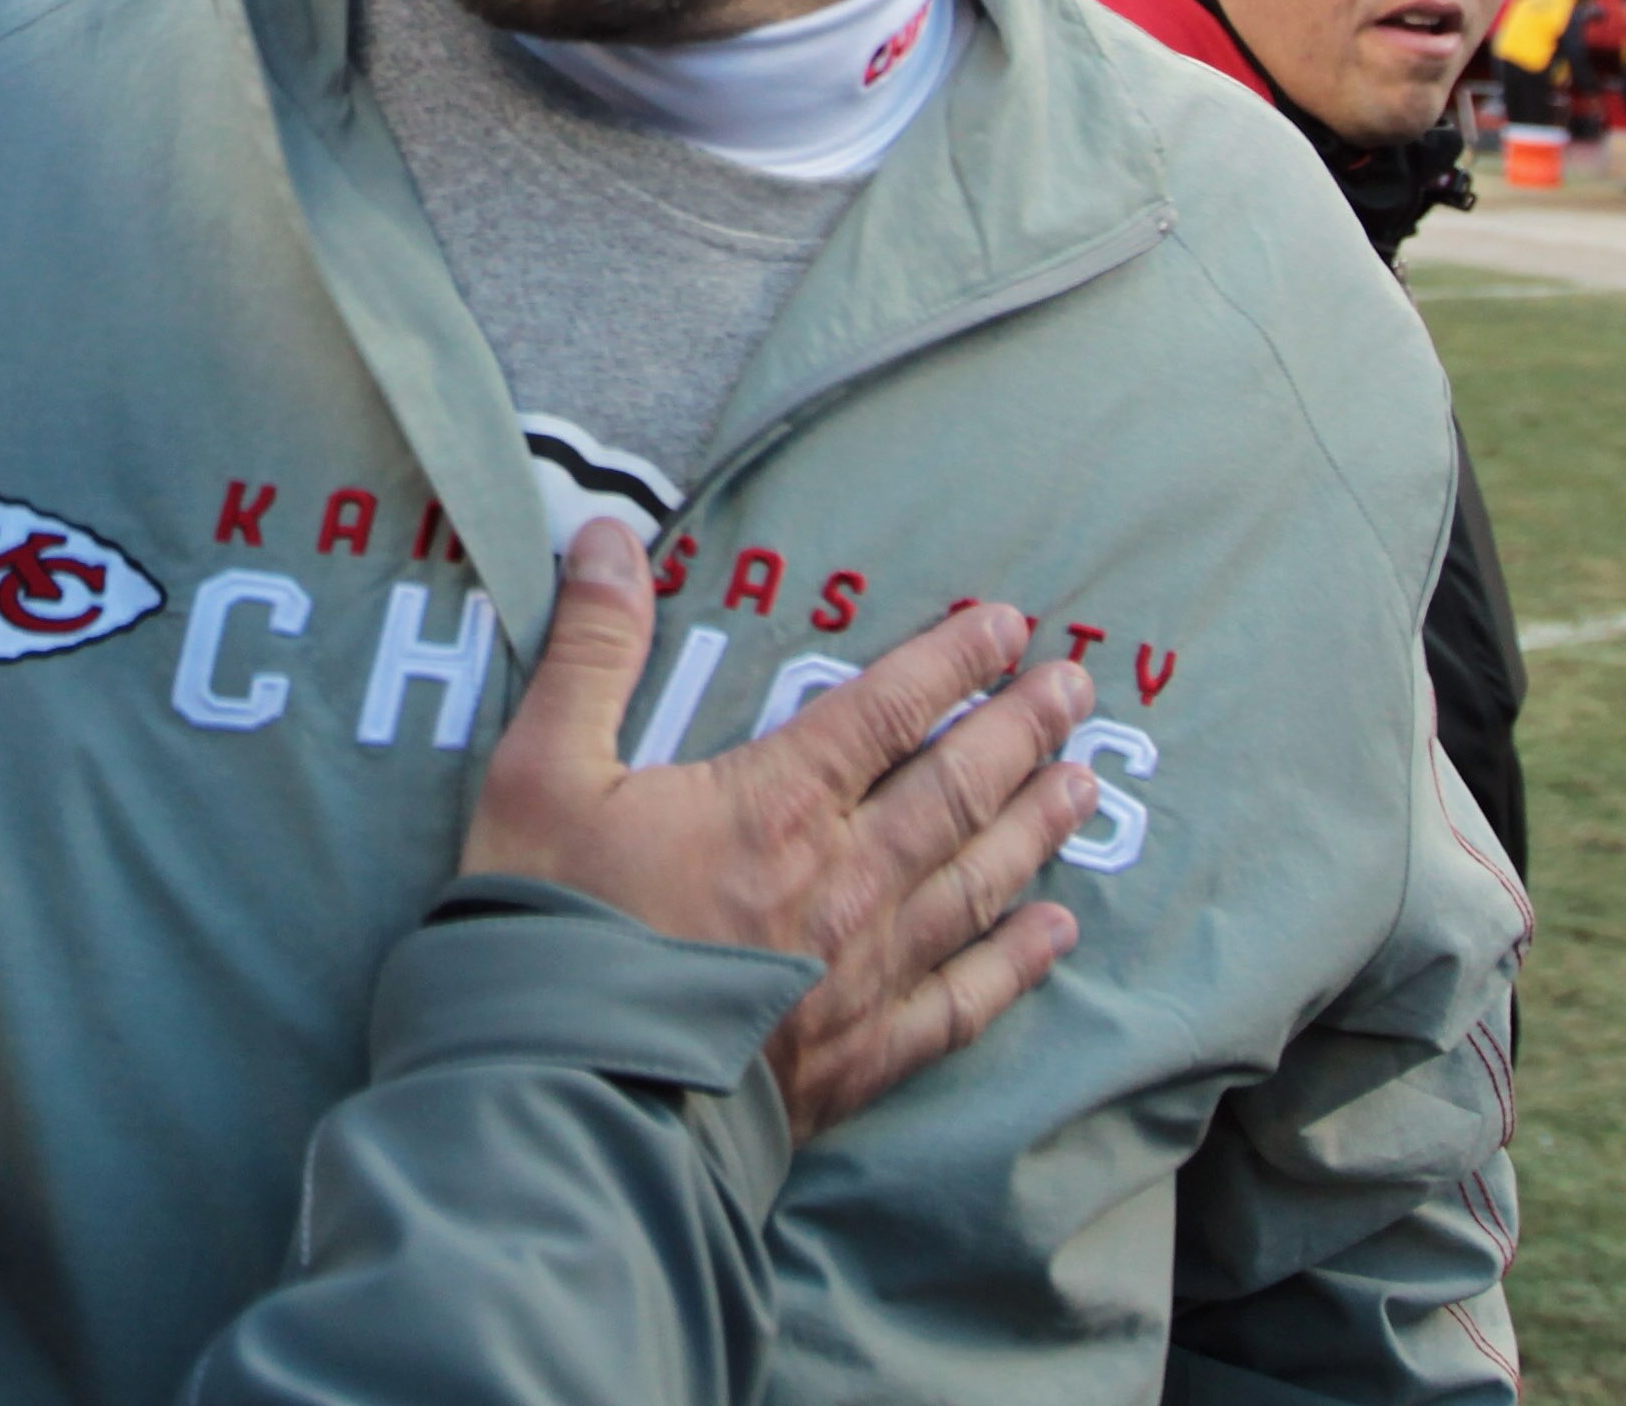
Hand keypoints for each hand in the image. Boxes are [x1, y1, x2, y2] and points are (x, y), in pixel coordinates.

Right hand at [462, 518, 1098, 1140]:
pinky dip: (1018, 962)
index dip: (949, 662)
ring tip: (1084, 784)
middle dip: (1019, 731)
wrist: (571, 1090)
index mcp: (776, 804)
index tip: (1008, 626)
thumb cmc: (552, 923)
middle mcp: (844, 880)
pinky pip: (964, 1000)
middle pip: (955, 790)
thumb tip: (608, 535)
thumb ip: (590, 651)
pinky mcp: (862, 1055)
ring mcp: (865, 972)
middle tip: (1076, 689)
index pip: (885, 712)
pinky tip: (1056, 933)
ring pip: (976, 883)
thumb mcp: (542, 769)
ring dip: (1035, 827)